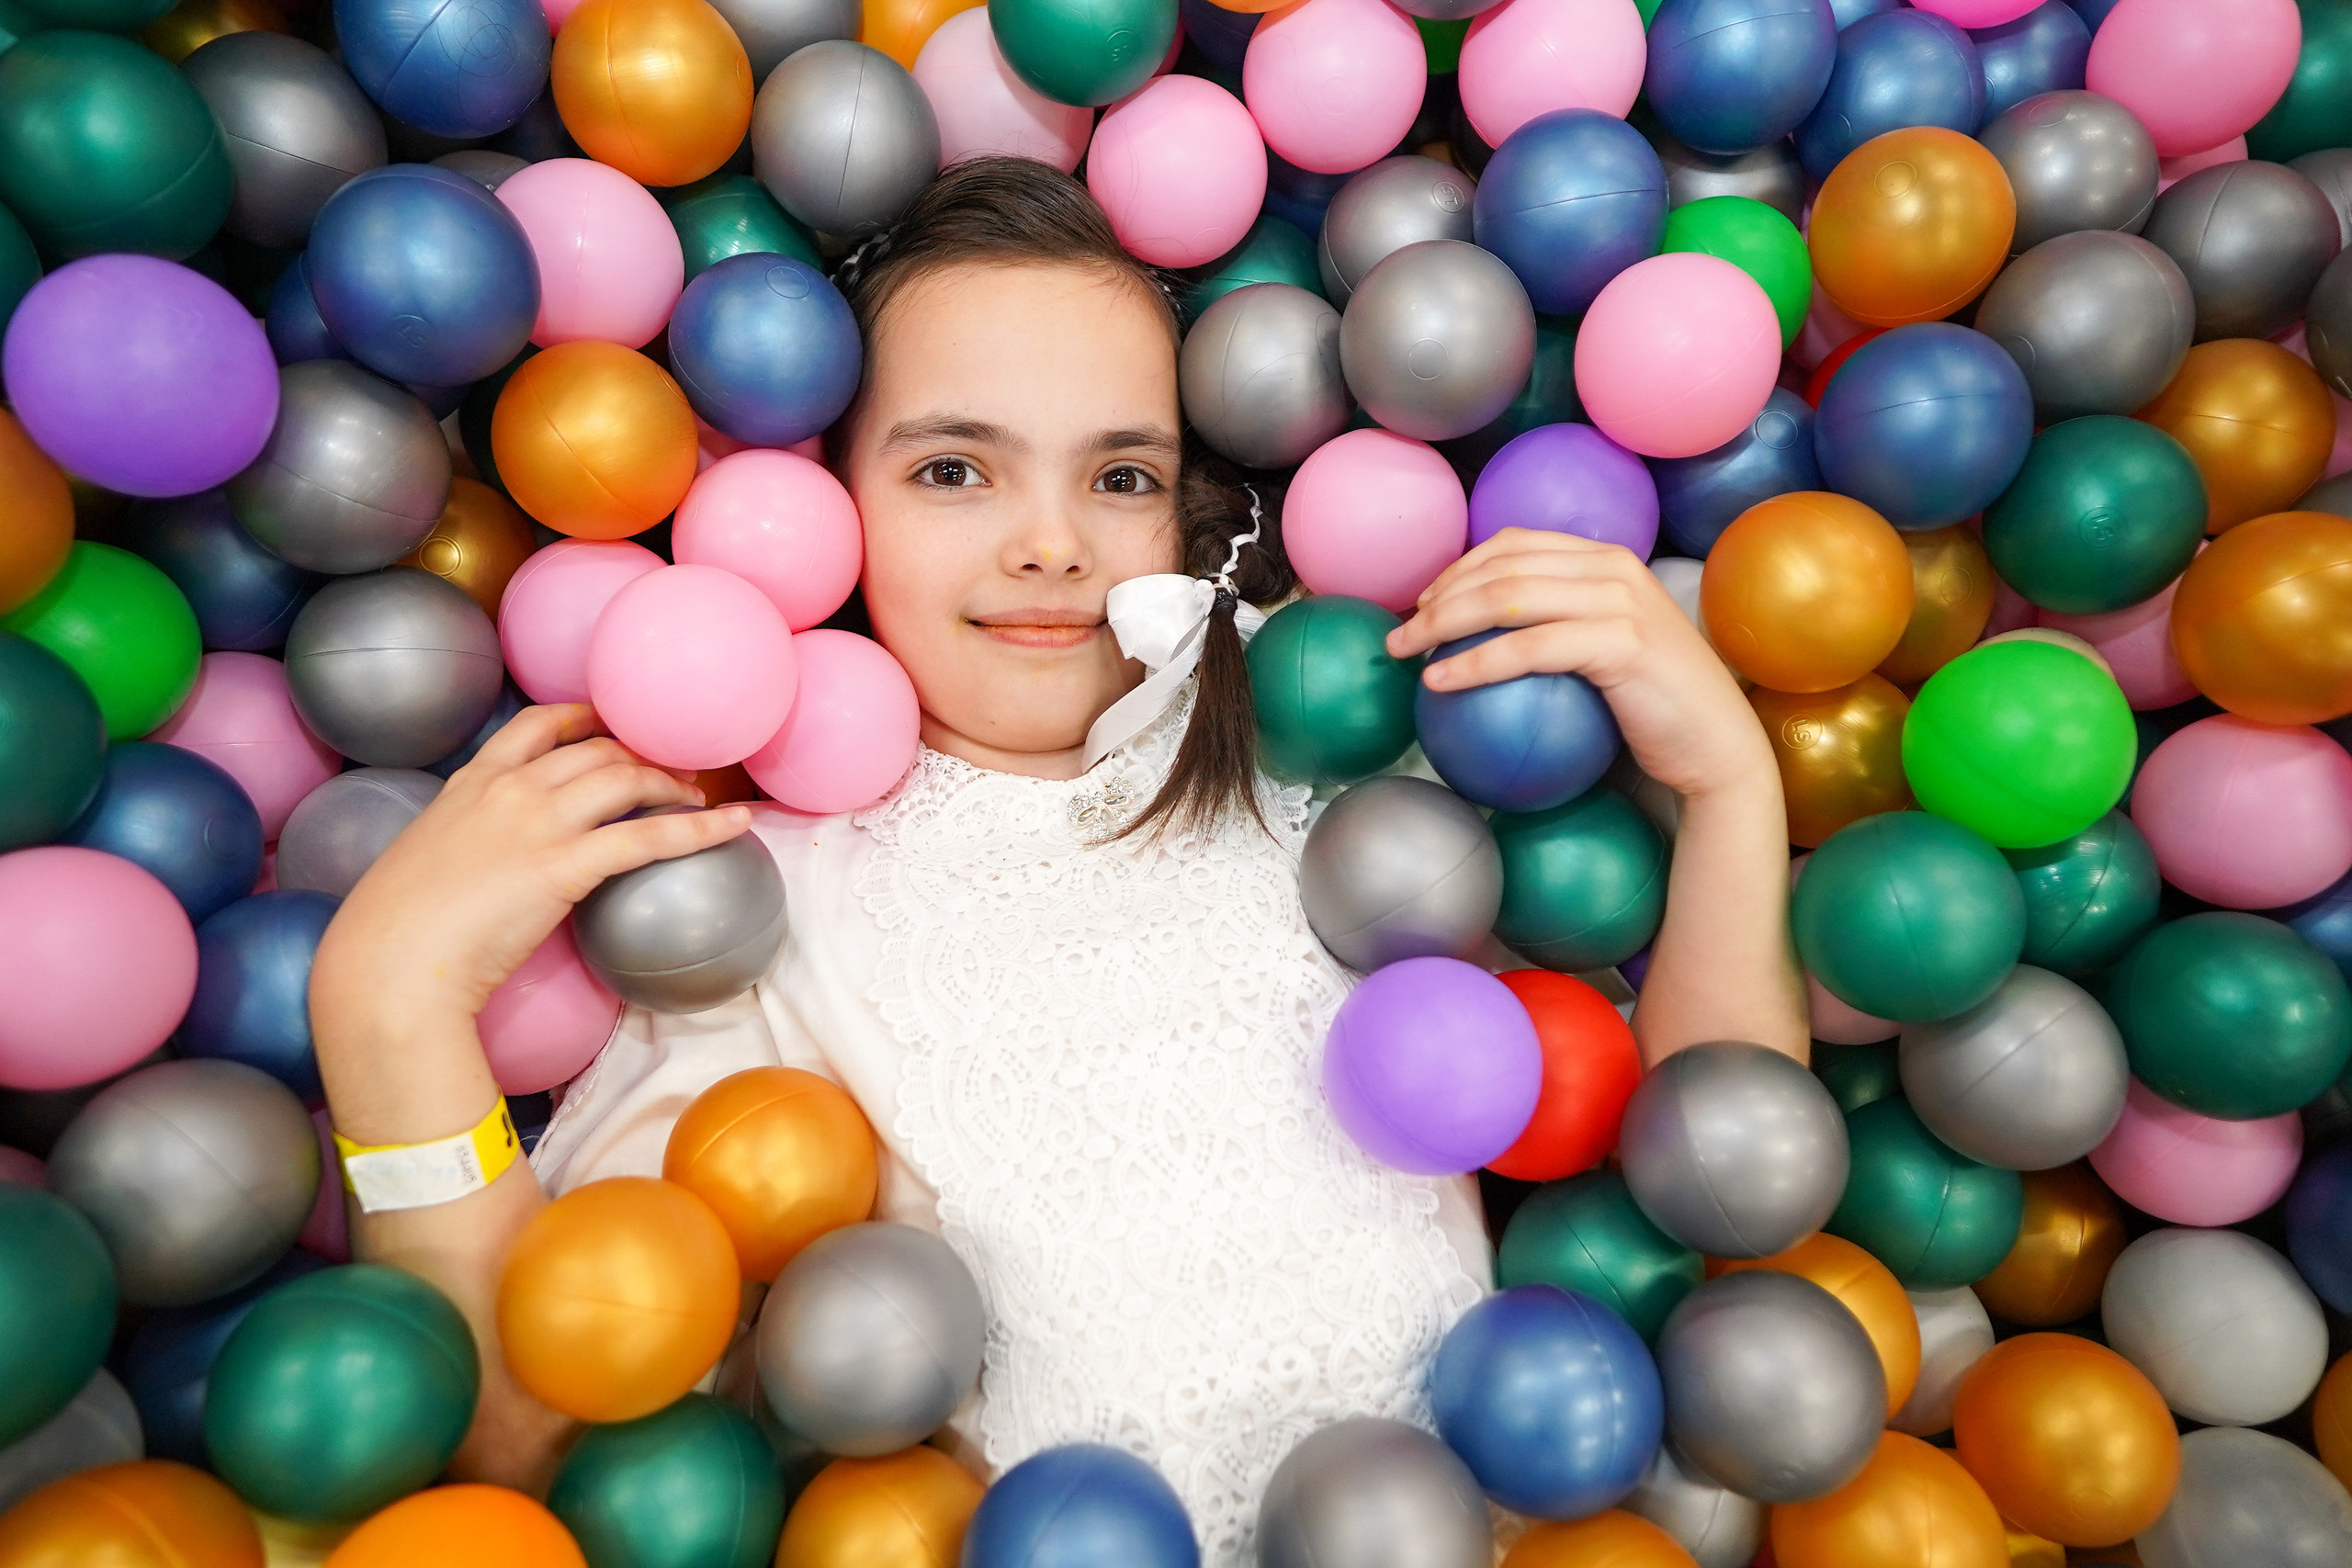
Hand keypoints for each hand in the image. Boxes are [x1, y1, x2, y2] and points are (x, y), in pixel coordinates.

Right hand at [310, 704, 752, 1030]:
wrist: (387, 965)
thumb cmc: (394, 931)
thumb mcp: (426, 863)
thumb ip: (466, 844)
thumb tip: (491, 862)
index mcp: (470, 783)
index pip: (538, 725)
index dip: (587, 719)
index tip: (615, 726)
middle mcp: (508, 789)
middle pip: (596, 749)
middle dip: (643, 754)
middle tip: (675, 771)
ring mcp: (536, 822)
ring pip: (625, 778)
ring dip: (671, 784)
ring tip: (700, 797)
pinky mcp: (563, 865)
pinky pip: (647, 837)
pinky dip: (699, 828)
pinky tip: (734, 825)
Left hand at [1387, 529, 1772, 800]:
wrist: (1716, 749)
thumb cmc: (1653, 711)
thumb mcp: (1605, 652)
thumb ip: (1560, 628)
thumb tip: (1484, 636)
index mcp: (1607, 560)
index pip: (1514, 545)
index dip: (1459, 568)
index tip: (1423, 604)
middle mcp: (1613, 568)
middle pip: (1502, 567)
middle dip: (1438, 596)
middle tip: (1399, 633)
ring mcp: (1619, 602)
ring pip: (1506, 597)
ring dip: (1442, 624)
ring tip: (1404, 652)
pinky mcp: (1620, 643)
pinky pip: (1528, 648)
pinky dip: (1476, 663)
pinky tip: (1439, 681)